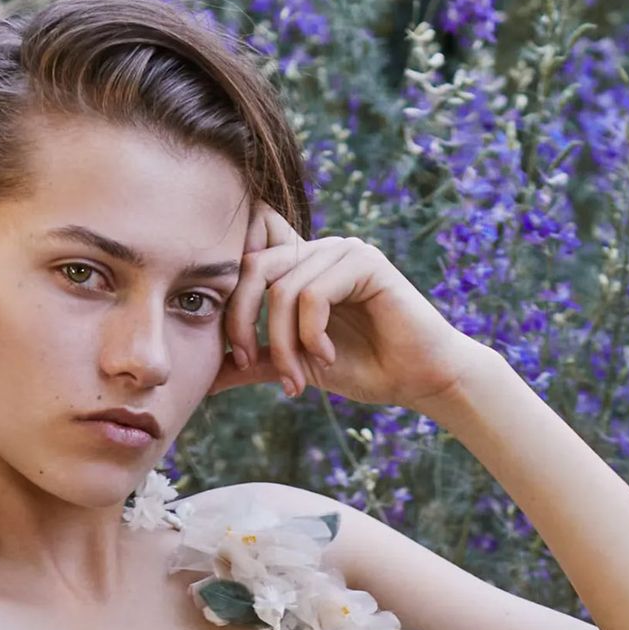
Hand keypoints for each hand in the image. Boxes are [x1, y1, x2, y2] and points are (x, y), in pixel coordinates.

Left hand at [209, 206, 488, 415]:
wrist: (420, 379)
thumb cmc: (366, 369)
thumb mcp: (298, 365)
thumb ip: (257, 361)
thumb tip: (208, 376)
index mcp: (298, 266)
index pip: (246, 256)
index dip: (229, 295)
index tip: (235, 352)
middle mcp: (316, 250)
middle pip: (252, 269)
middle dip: (241, 322)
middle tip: (248, 363)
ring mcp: (340, 250)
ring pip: (282, 289)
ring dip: (283, 344)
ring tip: (297, 378)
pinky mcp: (364, 261)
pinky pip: (314, 293)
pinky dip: (312, 334)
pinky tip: (328, 357)